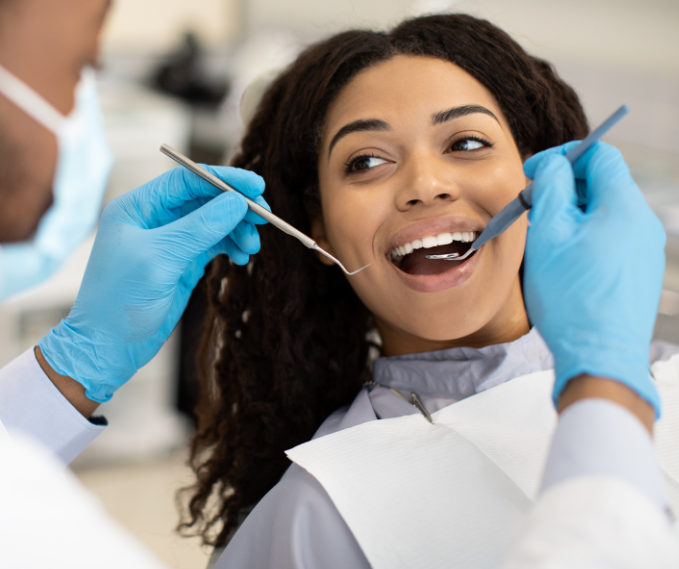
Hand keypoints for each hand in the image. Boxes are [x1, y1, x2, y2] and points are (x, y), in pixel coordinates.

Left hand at [39, 165, 267, 401]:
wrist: (108, 347)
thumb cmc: (120, 301)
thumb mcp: (161, 259)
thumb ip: (200, 228)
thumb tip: (237, 202)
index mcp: (138, 207)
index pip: (187, 180)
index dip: (224, 179)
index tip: (257, 186)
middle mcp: (154, 218)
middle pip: (204, 199)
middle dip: (235, 207)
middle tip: (264, 219)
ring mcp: (169, 240)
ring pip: (213, 222)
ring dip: (236, 229)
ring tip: (252, 247)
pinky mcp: (182, 261)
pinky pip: (214, 243)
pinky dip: (231, 246)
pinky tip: (242, 256)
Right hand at [523, 142, 664, 415]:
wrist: (600, 356)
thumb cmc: (570, 296)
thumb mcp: (548, 234)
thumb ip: (550, 188)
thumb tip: (552, 164)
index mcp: (624, 206)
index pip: (599, 155)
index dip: (562, 155)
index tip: (533, 173)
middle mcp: (643, 224)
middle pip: (601, 184)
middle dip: (562, 188)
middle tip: (531, 207)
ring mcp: (644, 250)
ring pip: (603, 214)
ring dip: (570, 215)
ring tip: (542, 239)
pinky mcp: (638, 273)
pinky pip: (609, 239)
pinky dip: (583, 237)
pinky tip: (561, 261)